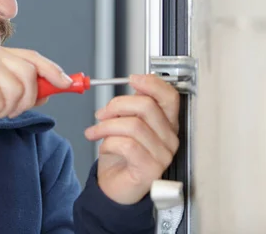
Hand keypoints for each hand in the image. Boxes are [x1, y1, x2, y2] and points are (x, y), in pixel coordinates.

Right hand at [0, 42, 72, 123]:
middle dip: (25, 100)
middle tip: (5, 109)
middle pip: (30, 76)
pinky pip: (0, 102)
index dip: (52, 70)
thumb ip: (19, 88)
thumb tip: (49, 91)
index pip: (32, 57)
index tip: (68, 82)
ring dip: (3, 109)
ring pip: (17, 92)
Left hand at [84, 74, 179, 204]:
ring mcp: (163, 155)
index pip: (169, 97)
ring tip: (95, 131)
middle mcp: (169, 138)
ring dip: (106, 126)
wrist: (114, 186)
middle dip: (117, 105)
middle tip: (102, 114)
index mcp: (166, 123)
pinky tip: (104, 147)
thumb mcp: (123, 123)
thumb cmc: (120, 155)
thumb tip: (131, 85)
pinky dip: (108, 142)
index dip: (151, 83)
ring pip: (133, 126)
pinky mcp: (151, 170)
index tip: (132, 78)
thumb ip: (130, 106)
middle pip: (147, 106)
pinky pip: (127, 145)